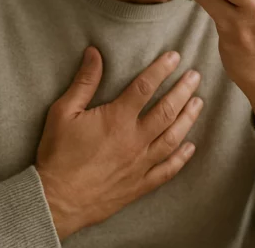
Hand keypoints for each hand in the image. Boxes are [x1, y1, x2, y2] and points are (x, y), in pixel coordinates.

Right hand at [36, 47, 203, 239]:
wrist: (55, 201)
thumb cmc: (57, 155)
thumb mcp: (63, 113)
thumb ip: (83, 82)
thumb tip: (94, 53)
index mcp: (117, 119)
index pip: (145, 87)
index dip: (162, 69)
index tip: (175, 56)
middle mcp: (134, 139)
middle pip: (167, 110)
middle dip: (183, 90)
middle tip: (195, 76)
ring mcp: (140, 163)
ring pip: (173, 137)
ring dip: (188, 118)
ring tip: (199, 102)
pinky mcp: (140, 184)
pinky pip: (167, 170)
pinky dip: (181, 158)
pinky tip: (191, 147)